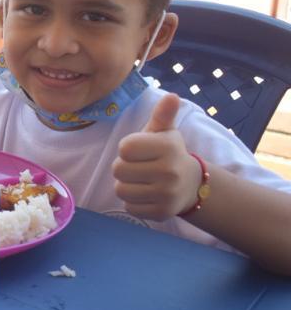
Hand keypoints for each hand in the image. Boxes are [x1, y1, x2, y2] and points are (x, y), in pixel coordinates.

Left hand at [113, 93, 201, 220]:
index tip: (139, 151)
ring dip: (126, 186)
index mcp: (168, 147)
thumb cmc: (168, 154)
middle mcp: (170, 171)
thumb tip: (172, 96)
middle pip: (118, 170)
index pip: (124, 148)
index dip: (127, 149)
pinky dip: (133, 202)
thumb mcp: (165, 132)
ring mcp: (167, 194)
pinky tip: (147, 194)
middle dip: (124, 168)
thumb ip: (162, 114)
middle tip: (139, 167)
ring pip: (121, 190)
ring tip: (142, 181)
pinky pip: (129, 207)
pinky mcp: (161, 213)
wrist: (191, 185)